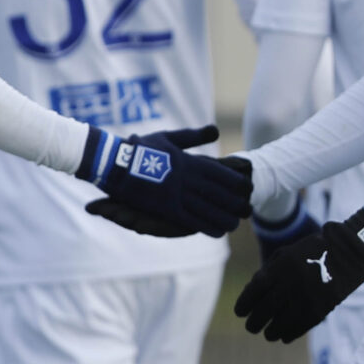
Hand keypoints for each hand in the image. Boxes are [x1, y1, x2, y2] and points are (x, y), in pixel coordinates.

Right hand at [76, 124, 251, 236]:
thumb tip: (215, 131)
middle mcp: (188, 180)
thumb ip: (194, 136)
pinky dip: (207, 227)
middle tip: (247, 211)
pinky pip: (192, 221)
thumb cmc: (140, 148)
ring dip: (225, 219)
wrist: (115, 163)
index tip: (247, 188)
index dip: (237, 183)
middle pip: (220, 195)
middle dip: (236, 204)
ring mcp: (178, 196)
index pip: (222, 175)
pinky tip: (218, 232)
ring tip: (235, 225)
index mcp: (190, 162)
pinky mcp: (166, 209)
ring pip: (209, 210)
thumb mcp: (169, 137)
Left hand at [234, 208, 363, 342]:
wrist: (348, 252)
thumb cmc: (311, 252)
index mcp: (280, 268)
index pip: (254, 291)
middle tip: (251, 327)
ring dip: (271, 332)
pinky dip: (290, 334)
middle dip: (254, 322)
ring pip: (282, 322)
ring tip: (267, 334)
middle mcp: (291, 284)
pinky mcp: (321, 308)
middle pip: (265, 310)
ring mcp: (306, 297)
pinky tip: (283, 337)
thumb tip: (251, 293)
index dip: (244, 304)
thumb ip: (268, 271)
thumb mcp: (286, 254)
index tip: (239, 313)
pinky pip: (301, 326)